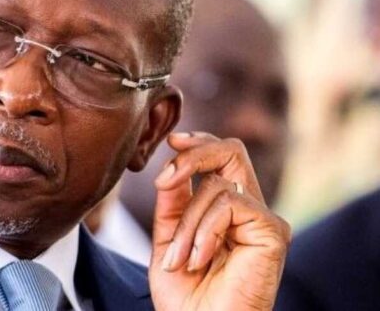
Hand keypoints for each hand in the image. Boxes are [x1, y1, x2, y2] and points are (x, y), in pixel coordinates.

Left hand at [148, 132, 290, 310]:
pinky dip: (205, 230)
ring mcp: (263, 220)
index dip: (198, 143)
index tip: (172, 141)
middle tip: (165, 180)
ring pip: (218, 184)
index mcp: (225, 208)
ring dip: (187, 223)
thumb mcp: (167, 239)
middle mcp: (249, 209)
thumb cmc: (185, 296)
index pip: (222, 156)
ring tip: (179, 258)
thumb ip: (172, 202)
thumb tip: (171, 161)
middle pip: (232, 150)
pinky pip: (230, 204)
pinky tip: (199, 259)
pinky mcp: (273, 232)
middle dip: (193, 156)